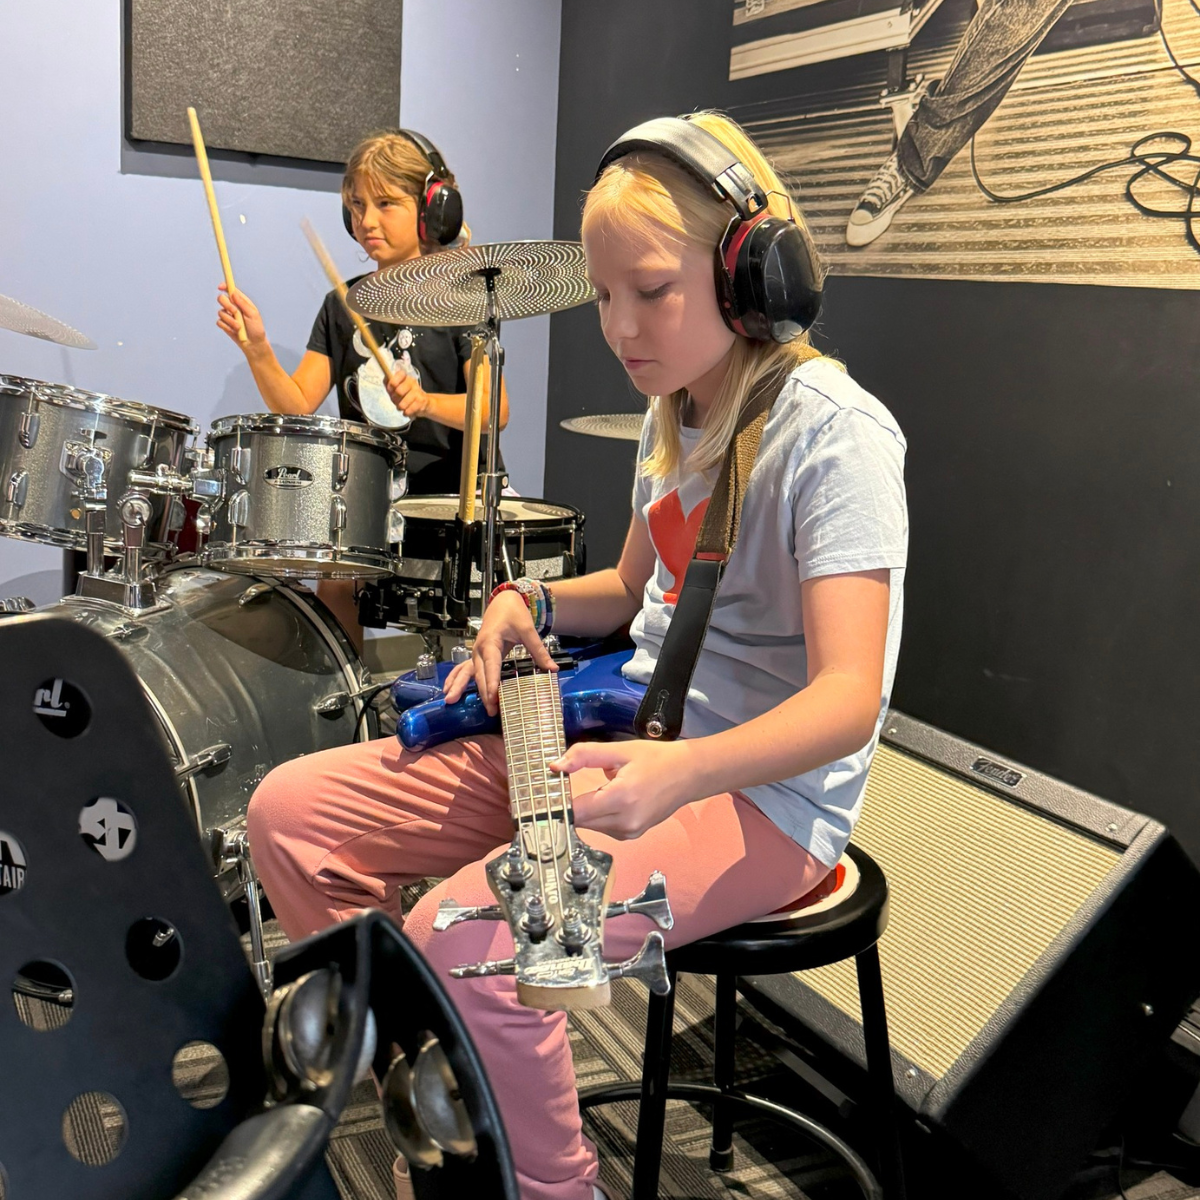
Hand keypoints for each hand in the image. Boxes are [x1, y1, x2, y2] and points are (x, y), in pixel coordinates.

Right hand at [217, 284, 266, 350]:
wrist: (254, 344)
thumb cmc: (256, 329)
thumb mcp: (253, 314)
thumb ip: (243, 303)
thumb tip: (233, 293)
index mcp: (241, 302)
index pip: (231, 290)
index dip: (225, 286)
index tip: (220, 287)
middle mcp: (233, 307)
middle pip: (221, 299)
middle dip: (227, 305)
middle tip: (235, 312)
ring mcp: (228, 316)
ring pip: (220, 312)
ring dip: (230, 320)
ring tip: (239, 327)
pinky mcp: (224, 324)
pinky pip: (219, 322)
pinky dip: (227, 327)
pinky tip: (234, 331)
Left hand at [386, 371, 432, 417]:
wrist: (423, 403)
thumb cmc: (406, 394)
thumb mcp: (396, 388)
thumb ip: (389, 383)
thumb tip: (385, 379)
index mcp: (405, 377)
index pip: (400, 374)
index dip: (392, 382)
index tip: (390, 389)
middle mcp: (412, 382)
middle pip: (399, 391)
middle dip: (394, 399)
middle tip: (396, 400)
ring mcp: (417, 392)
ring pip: (403, 403)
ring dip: (400, 407)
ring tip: (402, 407)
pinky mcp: (421, 401)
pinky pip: (408, 410)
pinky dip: (406, 412)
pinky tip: (407, 410)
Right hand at [442, 591, 555, 715]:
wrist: (503, 602)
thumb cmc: (514, 613)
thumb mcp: (527, 629)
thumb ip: (538, 650)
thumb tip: (553, 669)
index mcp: (490, 642)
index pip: (491, 665)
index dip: (492, 682)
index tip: (494, 697)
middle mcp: (479, 649)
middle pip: (480, 674)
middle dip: (484, 692)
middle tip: (491, 711)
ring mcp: (476, 653)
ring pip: (470, 673)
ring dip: (465, 688)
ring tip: (460, 703)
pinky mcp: (478, 656)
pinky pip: (466, 670)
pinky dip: (457, 680)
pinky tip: (450, 691)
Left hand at [550, 740, 697, 839]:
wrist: (690, 774)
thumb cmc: (658, 759)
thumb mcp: (620, 750)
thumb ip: (584, 755)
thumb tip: (555, 766)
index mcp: (622, 798)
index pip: (577, 811)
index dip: (559, 803)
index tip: (548, 793)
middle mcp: (626, 822)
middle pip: (581, 821)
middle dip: (573, 804)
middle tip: (569, 784)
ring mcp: (630, 832)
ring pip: (591, 825)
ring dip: (588, 809)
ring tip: (603, 787)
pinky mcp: (633, 835)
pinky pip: (604, 827)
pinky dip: (601, 814)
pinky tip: (613, 797)